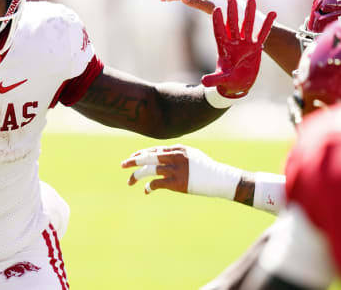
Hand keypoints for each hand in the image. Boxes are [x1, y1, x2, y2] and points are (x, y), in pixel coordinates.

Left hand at [121, 144, 241, 197]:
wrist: (218, 178)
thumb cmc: (205, 167)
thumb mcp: (191, 155)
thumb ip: (176, 153)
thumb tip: (161, 154)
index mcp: (177, 149)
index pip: (153, 150)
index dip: (140, 154)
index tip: (132, 159)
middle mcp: (174, 157)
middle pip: (147, 157)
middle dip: (132, 161)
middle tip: (121, 165)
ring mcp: (175, 169)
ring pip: (149, 171)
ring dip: (137, 176)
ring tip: (129, 182)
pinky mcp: (177, 183)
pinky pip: (156, 184)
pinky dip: (149, 187)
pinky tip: (146, 191)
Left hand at [202, 0, 275, 97]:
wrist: (238, 84)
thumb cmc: (227, 82)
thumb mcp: (221, 80)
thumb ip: (213, 80)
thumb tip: (204, 82)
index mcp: (223, 48)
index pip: (219, 32)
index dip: (218, 22)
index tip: (217, 9)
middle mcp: (233, 43)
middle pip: (232, 25)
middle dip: (232, 12)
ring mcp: (245, 44)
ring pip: (247, 25)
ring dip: (249, 13)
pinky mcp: (255, 47)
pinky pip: (262, 34)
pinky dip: (267, 24)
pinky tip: (273, 13)